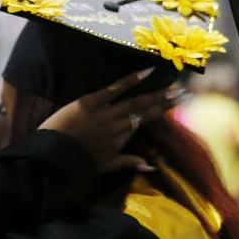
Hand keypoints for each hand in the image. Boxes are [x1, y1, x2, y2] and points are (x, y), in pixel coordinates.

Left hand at [38, 69, 181, 172]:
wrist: (54, 157)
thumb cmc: (78, 162)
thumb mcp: (106, 166)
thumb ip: (130, 163)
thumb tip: (153, 166)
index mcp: (122, 138)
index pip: (146, 120)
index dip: (163, 110)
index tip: (178, 103)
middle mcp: (119, 124)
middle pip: (145, 110)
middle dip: (166, 100)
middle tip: (184, 92)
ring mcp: (106, 112)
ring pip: (135, 101)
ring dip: (155, 93)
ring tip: (172, 85)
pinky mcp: (91, 102)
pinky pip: (114, 89)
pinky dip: (130, 80)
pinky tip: (145, 72)